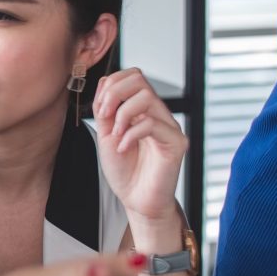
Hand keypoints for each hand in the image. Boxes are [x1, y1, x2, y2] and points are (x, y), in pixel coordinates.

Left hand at [92, 68, 187, 223]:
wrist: (136, 200)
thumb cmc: (124, 170)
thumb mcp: (106, 134)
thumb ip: (106, 109)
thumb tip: (106, 83)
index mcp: (142, 109)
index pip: (132, 76)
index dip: (111, 84)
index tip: (100, 109)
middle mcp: (158, 113)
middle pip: (140, 78)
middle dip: (114, 93)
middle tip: (105, 117)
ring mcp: (169, 126)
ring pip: (147, 97)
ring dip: (123, 114)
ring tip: (116, 135)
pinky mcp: (177, 143)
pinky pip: (153, 124)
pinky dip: (131, 134)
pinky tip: (123, 148)